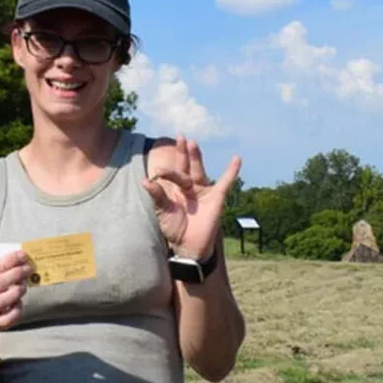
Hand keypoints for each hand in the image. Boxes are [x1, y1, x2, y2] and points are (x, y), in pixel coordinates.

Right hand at [0, 251, 32, 332]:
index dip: (10, 260)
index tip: (23, 255)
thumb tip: (21, 257)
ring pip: (5, 300)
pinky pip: (9, 318)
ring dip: (18, 291)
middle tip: (29, 269)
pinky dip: (17, 310)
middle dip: (18, 273)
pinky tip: (18, 303)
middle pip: (0, 283)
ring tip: (23, 286)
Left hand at [141, 136, 241, 260]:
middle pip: (185, 166)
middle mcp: (189, 187)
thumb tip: (145, 181)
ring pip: (199, 171)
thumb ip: (157, 195)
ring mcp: (203, 191)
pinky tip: (237, 158)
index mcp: (175, 189)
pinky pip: (226, 182)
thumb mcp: (162, 211)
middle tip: (180, 137)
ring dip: (196, 157)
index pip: (171, 174)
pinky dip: (232, 171)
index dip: (167, 171)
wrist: (188, 246)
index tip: (159, 171)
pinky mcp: (216, 198)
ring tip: (192, 143)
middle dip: (182, 152)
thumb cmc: (174, 228)